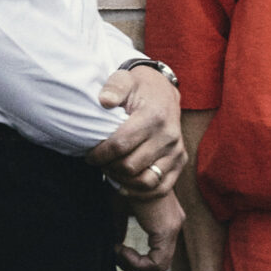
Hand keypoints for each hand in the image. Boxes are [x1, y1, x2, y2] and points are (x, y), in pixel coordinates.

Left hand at [90, 64, 185, 201]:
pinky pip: (160, 188)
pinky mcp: (180, 161)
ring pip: (145, 182)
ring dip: (123, 181)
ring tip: (111, 170)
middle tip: (99, 162)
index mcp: (154, 116)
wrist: (163, 91)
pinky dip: (140, 191)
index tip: (89, 155)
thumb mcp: (123, 79)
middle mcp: (169, 136)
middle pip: (130, 166)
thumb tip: (105, 101)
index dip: (99, 155)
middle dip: (108, 167)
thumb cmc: (138, 87)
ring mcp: (177, 151)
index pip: (120, 145)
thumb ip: (113, 87)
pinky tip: (124, 182)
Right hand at [114, 189, 183, 270]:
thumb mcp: (118, 208)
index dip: (148, 267)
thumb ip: (119, 228)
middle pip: (164, 260)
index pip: (162, 249)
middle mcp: (174, 223)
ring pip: (159, 264)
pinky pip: (155, 262)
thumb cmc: (121, 183)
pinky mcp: (167, 230)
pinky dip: (136, 262)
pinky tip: (119, 250)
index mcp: (165, 217)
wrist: (126, 167)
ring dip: (134, 264)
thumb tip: (114, 245)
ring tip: (116, 253)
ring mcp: (173, 227)